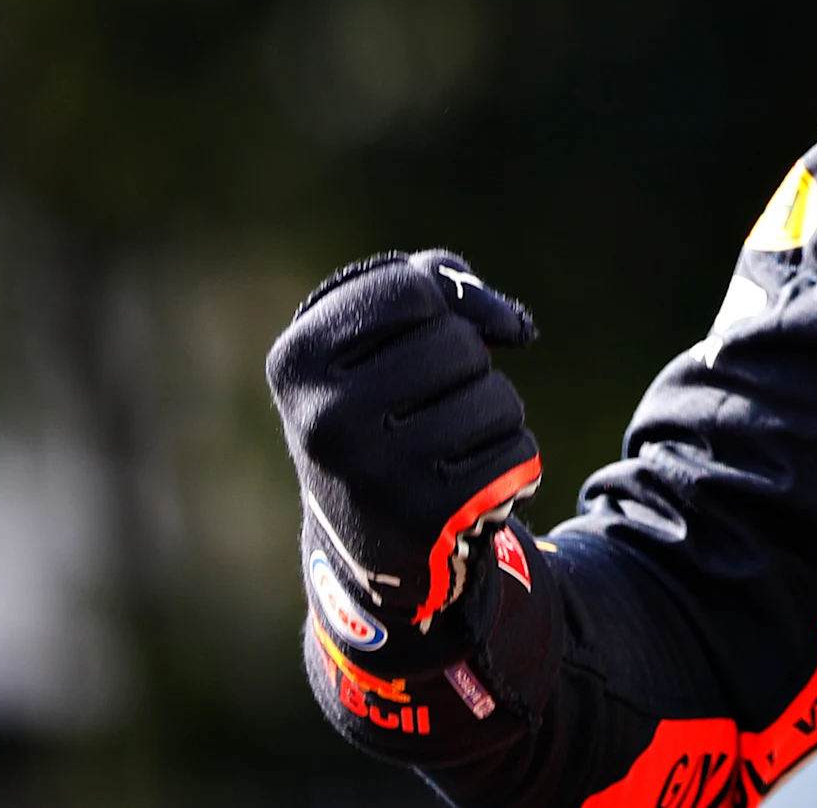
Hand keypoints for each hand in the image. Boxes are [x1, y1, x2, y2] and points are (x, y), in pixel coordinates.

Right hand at [267, 249, 541, 656]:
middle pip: (459, 343)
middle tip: (427, 401)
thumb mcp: (376, 336)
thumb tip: (514, 327)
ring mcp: (373, 472)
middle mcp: (324, 418)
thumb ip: (436, 284)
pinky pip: (517, 451)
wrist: (364, 533)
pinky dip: (510, 457)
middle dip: (466, 363)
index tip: (416, 336)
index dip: (437, 304)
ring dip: (493, 412)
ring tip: (444, 442)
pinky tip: (465, 479)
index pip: (410, 288)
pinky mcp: (427, 517)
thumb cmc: (383, 405)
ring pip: (497, 397)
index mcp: (298, 360)